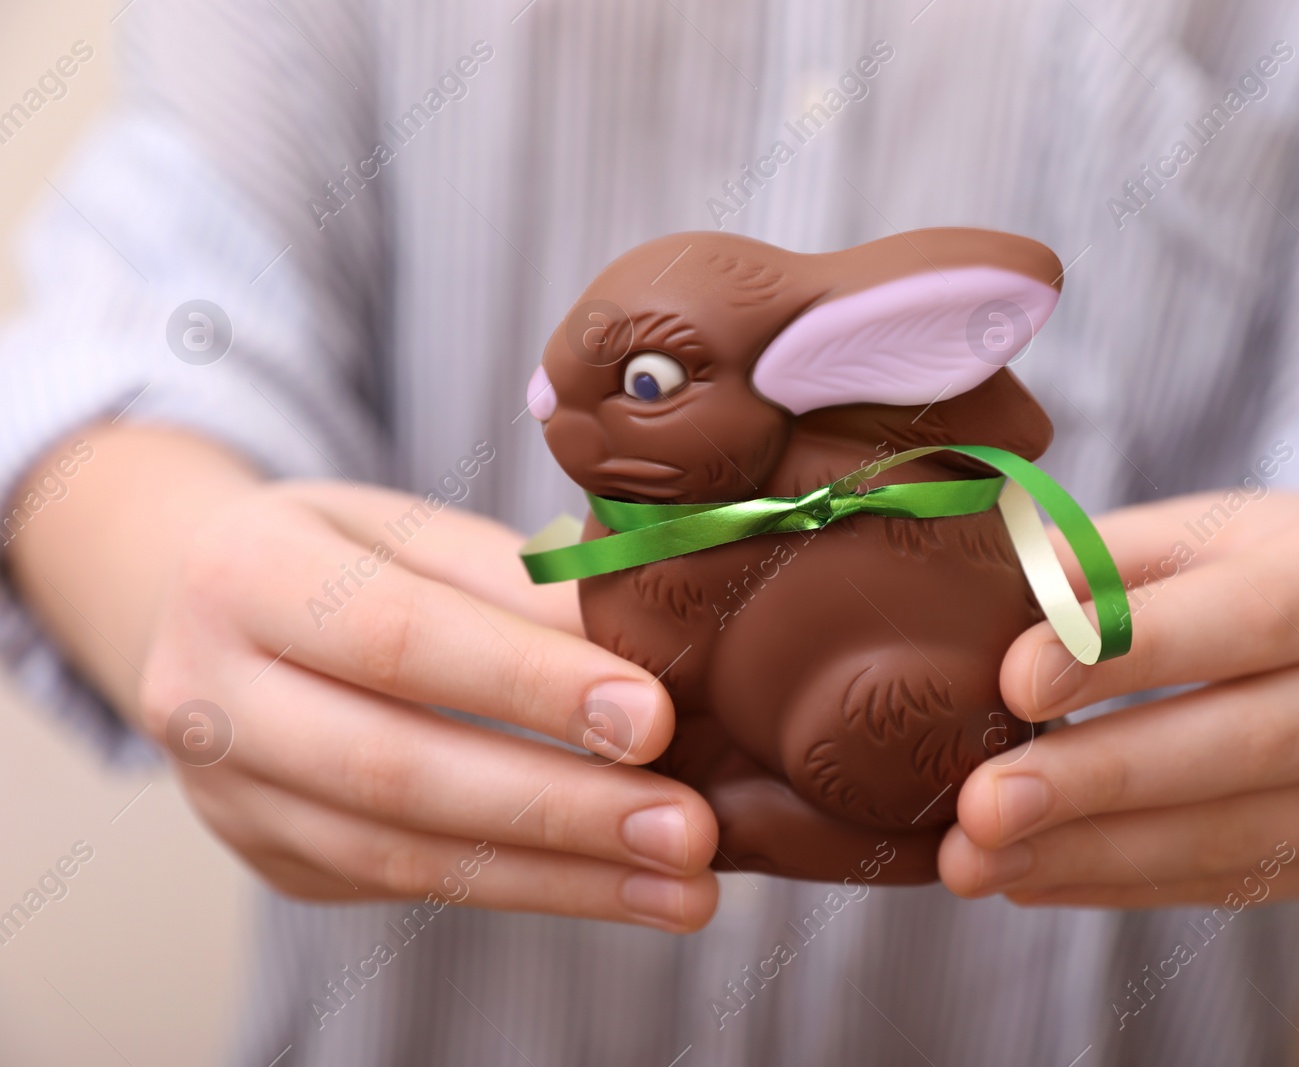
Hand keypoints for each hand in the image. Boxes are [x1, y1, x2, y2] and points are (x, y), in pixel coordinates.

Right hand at [10, 426, 719, 930]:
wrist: (209, 610)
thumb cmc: (346, 555)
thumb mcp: (419, 531)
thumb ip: (523, 584)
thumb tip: (658, 647)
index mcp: (247, 572)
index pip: (399, 638)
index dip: (528, 685)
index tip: (652, 717)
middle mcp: (210, 693)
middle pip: (396, 767)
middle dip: (559, 807)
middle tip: (687, 829)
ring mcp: (230, 795)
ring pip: (404, 855)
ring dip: (561, 876)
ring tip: (682, 887)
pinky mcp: (273, 858)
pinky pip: (408, 886)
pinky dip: (528, 889)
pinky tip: (622, 888)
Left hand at [939, 491, 1298, 906]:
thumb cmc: (1275, 567)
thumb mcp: (1207, 530)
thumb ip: (1107, 559)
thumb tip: (996, 598)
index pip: (1256, 615)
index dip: (1136, 651)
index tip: (1018, 680)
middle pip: (1248, 742)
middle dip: (1101, 777)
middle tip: (983, 801)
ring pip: (1233, 834)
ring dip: (1092, 851)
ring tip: (978, 858)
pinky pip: (1222, 881)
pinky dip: (1115, 880)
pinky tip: (1029, 873)